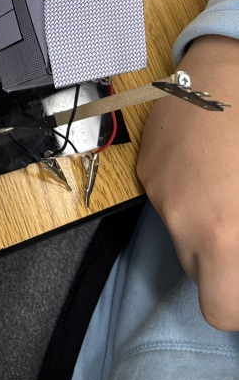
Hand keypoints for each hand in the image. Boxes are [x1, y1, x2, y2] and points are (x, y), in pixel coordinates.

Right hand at [138, 34, 238, 329]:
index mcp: (222, 236)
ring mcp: (160, 190)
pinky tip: (207, 161)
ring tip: (227, 184)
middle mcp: (182, 220)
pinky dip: (185, 190)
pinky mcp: (148, 165)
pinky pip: (166, 197)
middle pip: (198, 271)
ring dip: (201, 221)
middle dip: (222, 259)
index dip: (235, 303)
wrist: (231, 69)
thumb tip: (236, 256)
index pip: (219, 309)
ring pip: (180, 231)